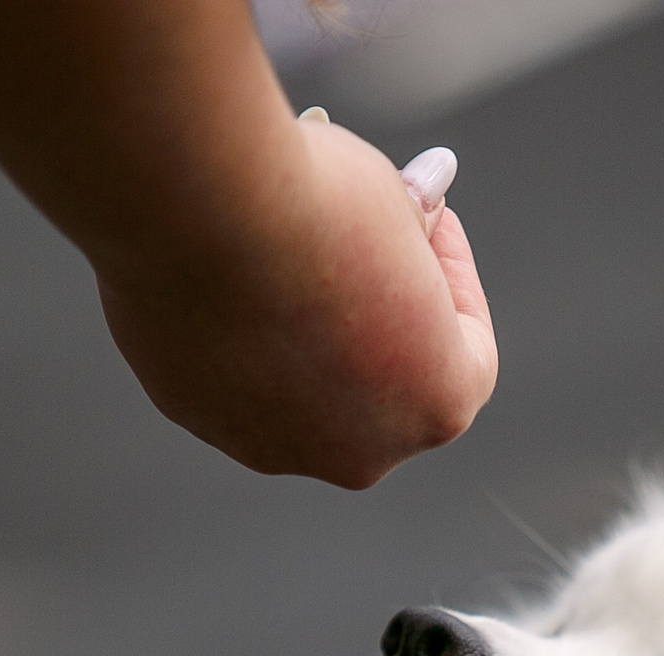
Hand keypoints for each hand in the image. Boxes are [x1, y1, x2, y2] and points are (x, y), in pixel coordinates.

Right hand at [96, 113, 498, 488]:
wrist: (196, 207)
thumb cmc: (315, 204)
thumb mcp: (392, 197)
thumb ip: (414, 221)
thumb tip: (422, 205)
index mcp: (437, 405)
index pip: (468, 347)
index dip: (450, 274)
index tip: (428, 217)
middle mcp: (362, 451)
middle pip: (383, 379)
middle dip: (377, 311)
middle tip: (361, 237)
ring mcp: (276, 447)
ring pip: (303, 387)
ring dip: (306, 328)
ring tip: (284, 250)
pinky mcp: (199, 420)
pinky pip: (235, 376)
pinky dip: (239, 329)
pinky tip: (225, 267)